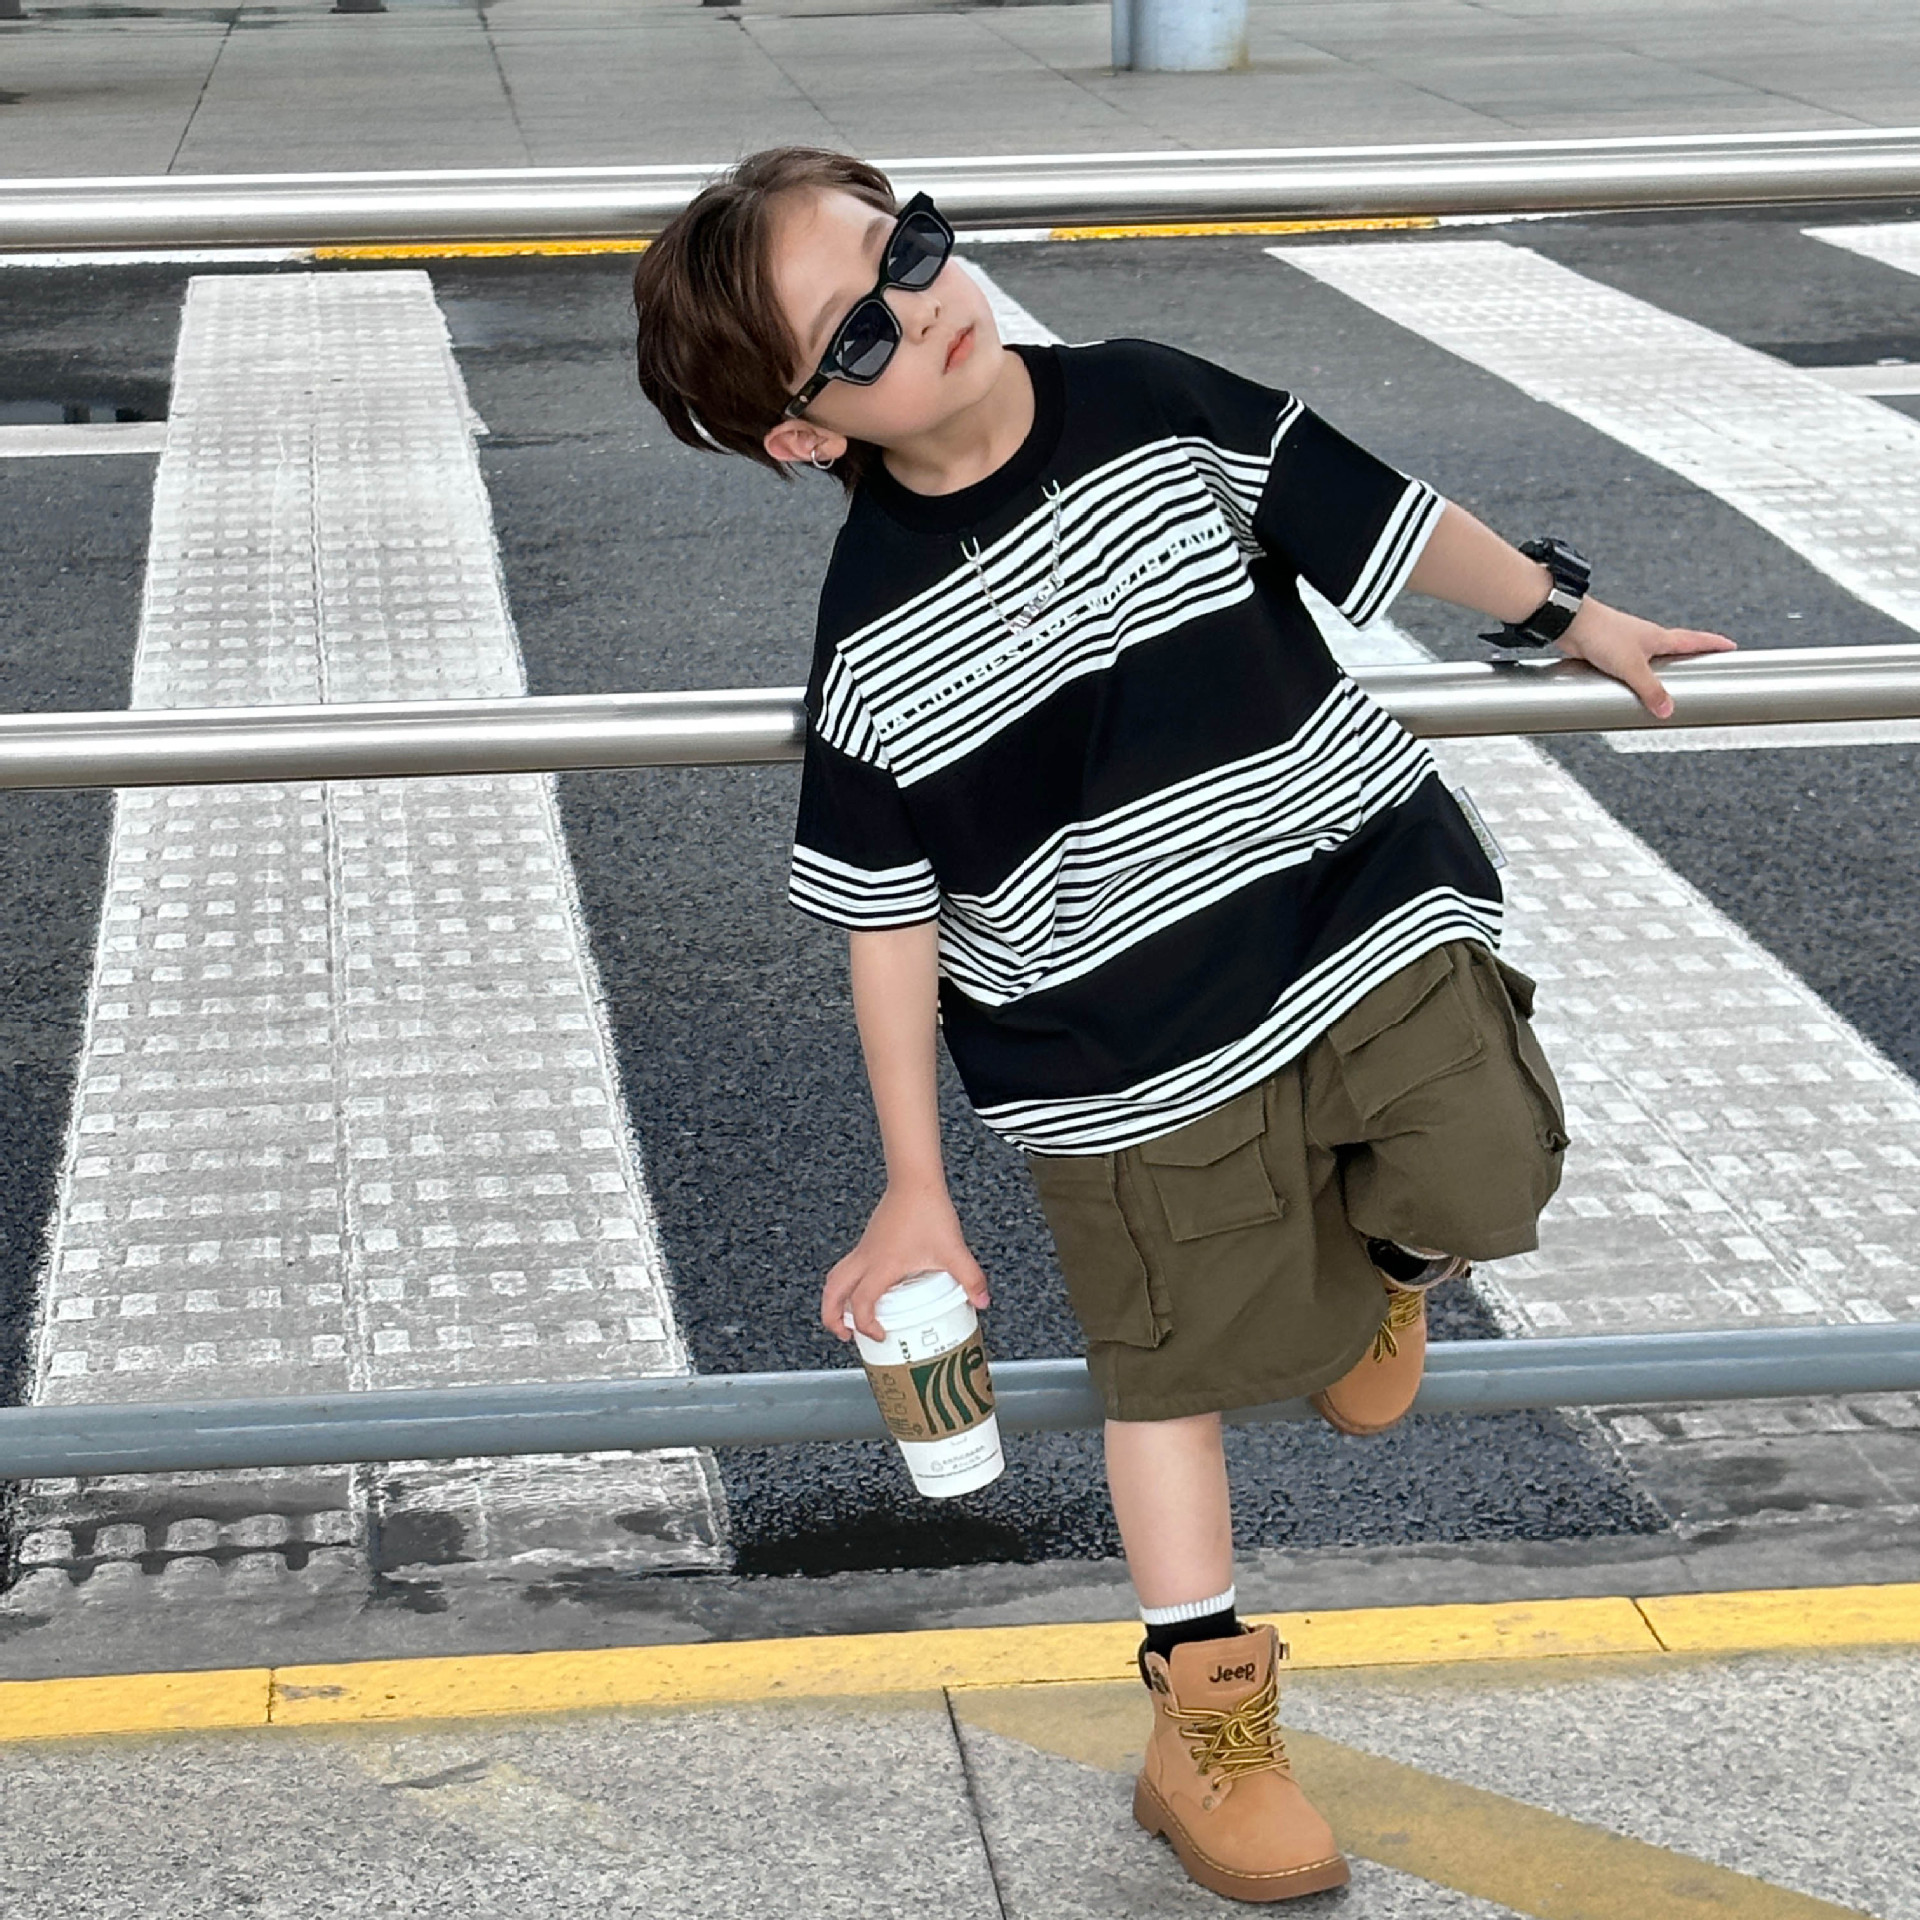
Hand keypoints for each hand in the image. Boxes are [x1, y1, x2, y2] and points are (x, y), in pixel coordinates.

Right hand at [821, 1180, 990, 1342]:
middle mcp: (867, 1258)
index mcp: (882, 1266)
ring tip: (846, 1316)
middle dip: (831, 1316)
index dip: (866, 1325)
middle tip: (844, 1334)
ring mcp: (865, 1248)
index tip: (880, 1335)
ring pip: (836, 1277)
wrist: (915, 1180)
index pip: (862, 1303)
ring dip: (835, 1299)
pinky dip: (849, 1283)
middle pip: (833, 1291)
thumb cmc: (927, 1209)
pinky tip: (870, 1289)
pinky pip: (849, 1266)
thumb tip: (981, 1300)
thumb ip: (970, 1277)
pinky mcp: (869, 1241)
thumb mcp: (952, 1250)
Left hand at [1558, 599, 1736, 719]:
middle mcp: (1646, 639)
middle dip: (1692, 658)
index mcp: (1659, 637)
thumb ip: (1650, 689)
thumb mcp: (1631, 667)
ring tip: (1670, 686)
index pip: (1694, 640)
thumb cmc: (1602, 634)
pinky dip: (1638, 677)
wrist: (1570, 623)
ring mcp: (1628, 644)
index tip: (1731, 647)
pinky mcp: (1610, 652)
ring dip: (1662, 670)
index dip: (1714, 644)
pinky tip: (1632, 688)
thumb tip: (1667, 710)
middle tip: (1706, 666)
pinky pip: (1631, 667)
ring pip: (1652, 659)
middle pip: (1677, 648)